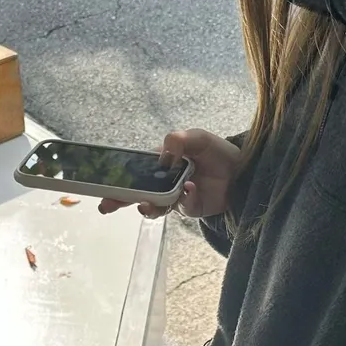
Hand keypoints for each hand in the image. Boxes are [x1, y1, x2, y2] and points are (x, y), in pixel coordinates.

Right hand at [99, 129, 240, 219]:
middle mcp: (163, 183)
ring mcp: (175, 197)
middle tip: (106, 205)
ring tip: (144, 205)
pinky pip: (183, 205)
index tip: (102, 183)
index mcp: (160, 164)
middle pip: (137, 193)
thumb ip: (180, 140)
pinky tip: (192, 187)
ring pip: (154, 206)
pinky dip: (186, 196)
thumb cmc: (216, 152)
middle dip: (120, 200)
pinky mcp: (190, 208)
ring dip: (147, 206)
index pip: (134, 171)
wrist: (242, 171)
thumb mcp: (198, 138)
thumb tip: (166, 150)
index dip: (118, 177)